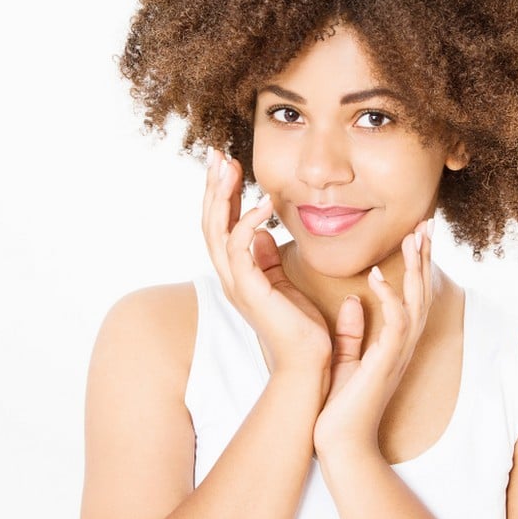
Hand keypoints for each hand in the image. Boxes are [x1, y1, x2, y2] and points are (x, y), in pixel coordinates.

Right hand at [201, 148, 331, 376]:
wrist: (308, 364)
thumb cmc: (300, 328)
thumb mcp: (284, 284)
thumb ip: (269, 260)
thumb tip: (263, 233)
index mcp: (238, 274)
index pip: (220, 226)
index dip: (220, 195)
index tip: (226, 164)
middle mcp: (230, 277)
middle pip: (209, 224)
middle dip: (212, 187)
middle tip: (216, 154)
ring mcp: (237, 285)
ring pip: (216, 232)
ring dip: (221, 197)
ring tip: (229, 167)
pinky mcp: (250, 292)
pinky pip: (240, 250)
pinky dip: (248, 222)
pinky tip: (263, 202)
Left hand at [312, 218, 433, 459]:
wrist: (339, 441)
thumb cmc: (342, 404)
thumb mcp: (348, 357)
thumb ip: (353, 330)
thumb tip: (352, 301)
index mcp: (394, 341)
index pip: (411, 293)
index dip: (416, 263)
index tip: (415, 232)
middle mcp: (402, 344)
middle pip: (423, 291)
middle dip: (425, 256)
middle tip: (427, 222)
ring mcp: (398, 353)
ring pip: (416, 301)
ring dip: (416, 268)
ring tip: (413, 237)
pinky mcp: (386, 362)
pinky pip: (395, 324)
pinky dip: (389, 297)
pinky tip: (376, 276)